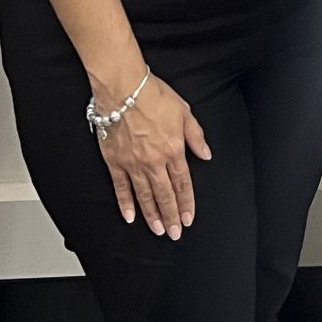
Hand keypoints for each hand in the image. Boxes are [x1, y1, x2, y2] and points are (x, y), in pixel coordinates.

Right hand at [95, 73, 210, 239]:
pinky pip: (121, 187)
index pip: (183, 183)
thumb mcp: (184, 112)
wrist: (123, 88)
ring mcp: (133, 163)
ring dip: (152, 214)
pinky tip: (130, 215)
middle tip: (174, 233)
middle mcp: (154, 161)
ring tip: (157, 230)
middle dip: (171, 216)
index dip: (186, 203)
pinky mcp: (115, 161)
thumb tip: (206, 154)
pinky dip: (125, 203)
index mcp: (173, 150)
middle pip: (165, 194)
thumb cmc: (153, 95)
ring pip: (144, 195)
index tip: (188, 218)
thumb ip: (195, 136)